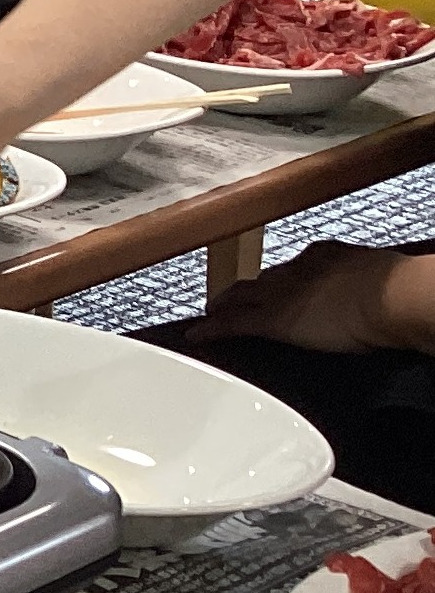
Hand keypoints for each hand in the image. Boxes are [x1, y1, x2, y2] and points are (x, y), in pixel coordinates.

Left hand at [182, 243, 434, 355]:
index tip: (272, 285)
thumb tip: (373, 293)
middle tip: (229, 299)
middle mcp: (294, 270)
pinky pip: (233, 325)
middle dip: (244, 291)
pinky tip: (197, 336)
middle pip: (259, 281)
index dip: (276, 279)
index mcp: (321, 256)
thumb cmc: (395, 287)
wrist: (391, 297)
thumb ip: (363, 281)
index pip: (288, 267)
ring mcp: (280, 294)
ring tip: (211, 314)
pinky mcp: (273, 320)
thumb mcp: (376, 275)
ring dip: (224, 307)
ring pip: (240, 299)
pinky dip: (212, 330)